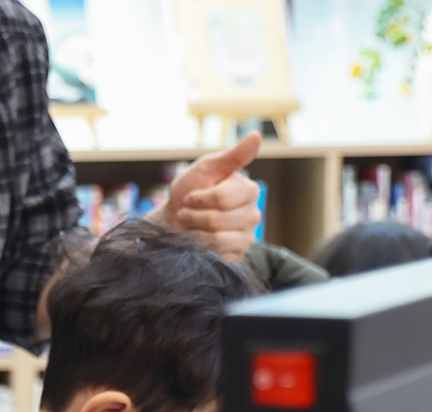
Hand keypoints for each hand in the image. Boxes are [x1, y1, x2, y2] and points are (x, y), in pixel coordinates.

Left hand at [151, 130, 262, 259]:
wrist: (174, 222)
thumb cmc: (189, 192)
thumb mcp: (206, 169)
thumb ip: (232, 156)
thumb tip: (257, 135)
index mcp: (248, 190)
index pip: (224, 197)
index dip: (201, 198)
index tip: (190, 196)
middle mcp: (252, 214)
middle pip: (220, 220)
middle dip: (194, 217)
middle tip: (186, 213)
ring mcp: (247, 236)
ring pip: (218, 239)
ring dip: (194, 233)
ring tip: (189, 226)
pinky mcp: (237, 256)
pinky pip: (219, 256)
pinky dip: (202, 249)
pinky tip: (199, 243)